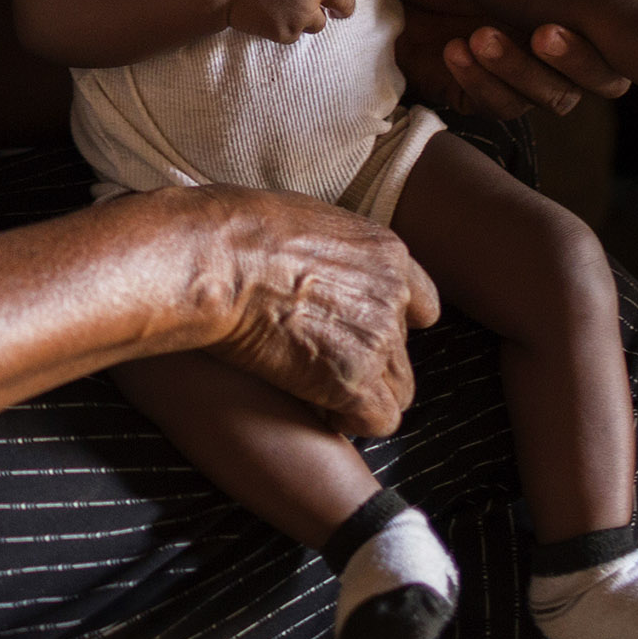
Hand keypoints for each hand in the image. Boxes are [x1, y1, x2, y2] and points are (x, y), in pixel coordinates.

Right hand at [194, 186, 441, 437]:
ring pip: (398, 391)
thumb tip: (316, 264)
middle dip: (369, 363)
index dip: (392, 324)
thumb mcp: (305, 218)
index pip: (422, 304)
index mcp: (385, 254)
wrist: (215, 260)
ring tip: (318, 391)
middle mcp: (392, 297)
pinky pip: (379, 420)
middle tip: (322, 363)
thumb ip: (332, 251)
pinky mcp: (353, 379)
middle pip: (404, 352)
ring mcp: (377, 339)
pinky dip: (350, 420)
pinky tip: (317, 409)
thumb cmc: (236, 231)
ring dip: (363, 395)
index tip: (359, 331)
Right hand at [218, 0, 394, 43]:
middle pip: (344, 3)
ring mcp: (301, 12)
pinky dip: (286, 29)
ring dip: (308, 18)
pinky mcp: (289, 31)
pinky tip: (269, 18)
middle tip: (338, 9)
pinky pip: (296, 34)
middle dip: (345, 7)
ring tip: (282, 8)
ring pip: (320, 22)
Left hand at [397, 0, 631, 117]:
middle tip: (541, 33)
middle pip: (601, 82)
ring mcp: (527, 80)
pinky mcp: (485, 97)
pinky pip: (498, 106)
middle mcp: (563, 56)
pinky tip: (454, 51)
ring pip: (550, 97)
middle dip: (575, 62)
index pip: (621, 48)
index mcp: (581, 17)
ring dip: (518, 70)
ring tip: (478, 36)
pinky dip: (479, 82)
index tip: (561, 21)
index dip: (612, 46)